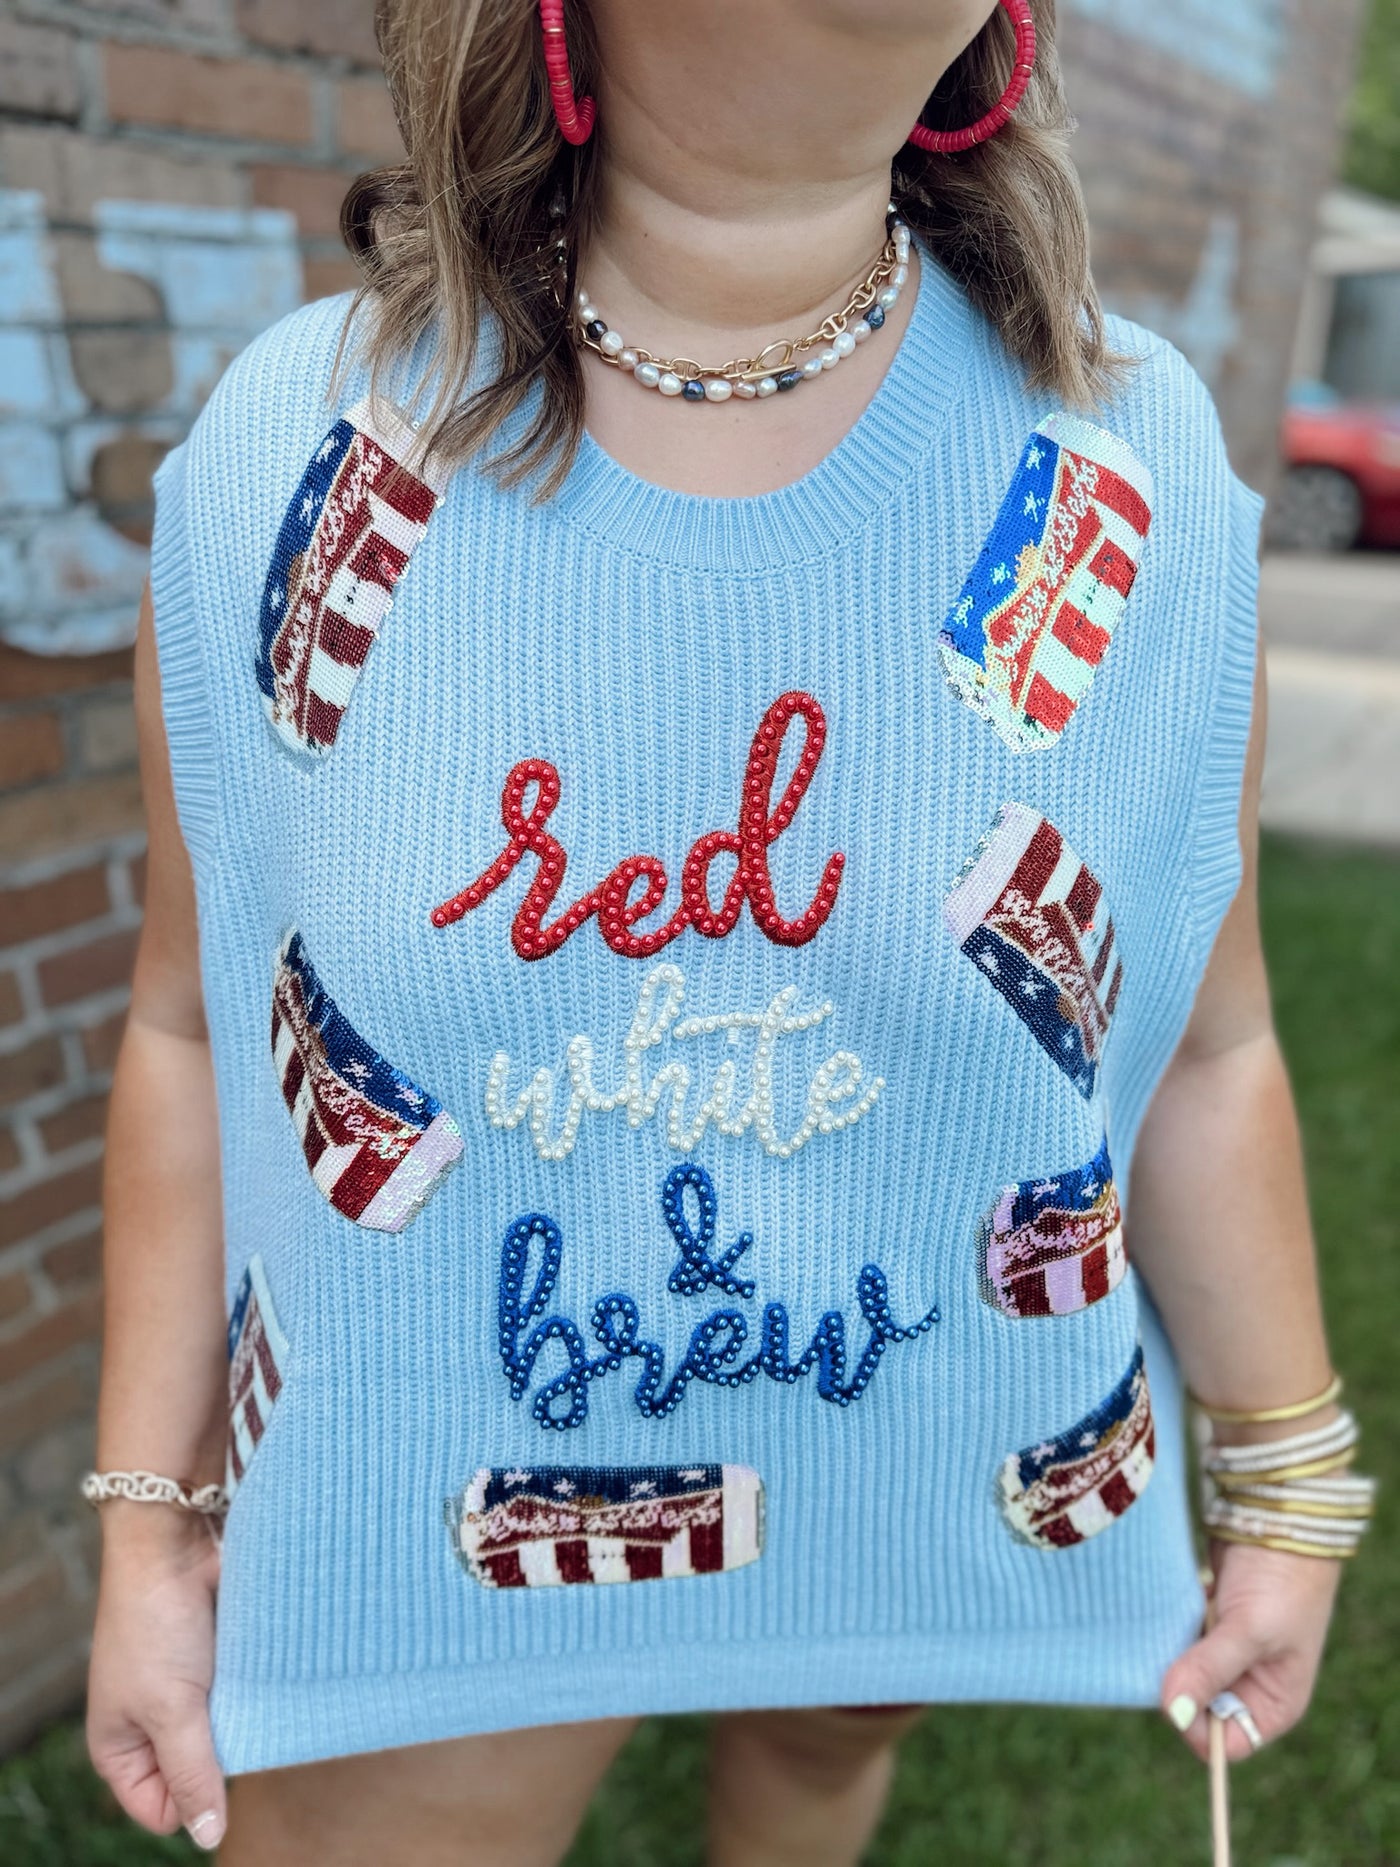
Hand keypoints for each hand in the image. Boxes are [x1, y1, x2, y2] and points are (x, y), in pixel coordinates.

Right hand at [86, 1504, 225, 1850]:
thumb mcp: (171, 1709)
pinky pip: (242, 1692)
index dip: (191, 1795)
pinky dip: (256, 1687)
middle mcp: (149, 1721)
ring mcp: (184, 1688)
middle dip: (223, 1752)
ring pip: (226, 1730)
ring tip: (255, 1692)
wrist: (174, 1540)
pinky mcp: (216, 1658)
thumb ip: (192, 1773)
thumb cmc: (158, 1624)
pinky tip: (271, 1674)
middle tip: (240, 1719)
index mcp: (119, 1745)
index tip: (214, 1754)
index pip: (159, 1807)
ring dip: (244, 1716)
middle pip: (198, 1769)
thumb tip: (207, 1835)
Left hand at [1159, 1539, 1340, 1761]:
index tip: (1171, 1693)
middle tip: (1164, 1649)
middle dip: (1178, 1682)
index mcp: (1273, 1703)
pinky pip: (1174, 1638)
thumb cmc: (1282, 1580)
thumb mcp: (1250, 1630)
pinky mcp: (1206, 1621)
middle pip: (1196, 1707)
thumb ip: (1210, 1670)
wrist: (1278, 1517)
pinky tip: (1164, 1608)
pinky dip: (1166, 1627)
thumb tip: (1173, 1713)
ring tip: (1167, 1624)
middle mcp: (1248, 1684)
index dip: (1194, 1726)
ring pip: (1180, 1670)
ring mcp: (1225, 1652)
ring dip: (1168, 1651)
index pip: (1225, 1742)